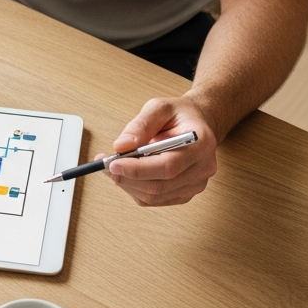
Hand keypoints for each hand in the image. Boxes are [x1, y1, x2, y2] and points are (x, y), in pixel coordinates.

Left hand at [99, 96, 217, 205]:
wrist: (198, 123)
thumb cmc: (179, 114)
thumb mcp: (159, 107)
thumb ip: (141, 125)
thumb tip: (121, 146)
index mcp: (201, 143)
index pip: (168, 166)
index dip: (138, 169)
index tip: (113, 163)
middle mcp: (203, 168)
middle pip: (160, 185)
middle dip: (127, 177)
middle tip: (105, 165)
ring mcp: (196, 184)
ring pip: (155, 195)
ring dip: (128, 184)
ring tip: (113, 167)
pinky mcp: (186, 193)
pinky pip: (156, 199)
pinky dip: (136, 189)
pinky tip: (128, 175)